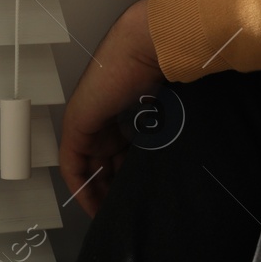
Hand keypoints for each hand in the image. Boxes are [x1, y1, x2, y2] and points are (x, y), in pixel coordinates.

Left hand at [56, 0, 166, 216]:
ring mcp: (90, 122)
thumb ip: (169, 132)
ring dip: (99, 193)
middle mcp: (107, 120)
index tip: (141, 202)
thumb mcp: (171, 111)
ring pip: (90, 168)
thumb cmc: (167, 68)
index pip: (123, 156)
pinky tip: (94, 205)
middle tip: (129, 214)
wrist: (150, 45)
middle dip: (116, 192)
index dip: (129, 181)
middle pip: (106, 166)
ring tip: (115, 215)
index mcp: (127, 115)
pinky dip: (81, 186)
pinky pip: (73, 165)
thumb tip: (187, 160)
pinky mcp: (76, 124)